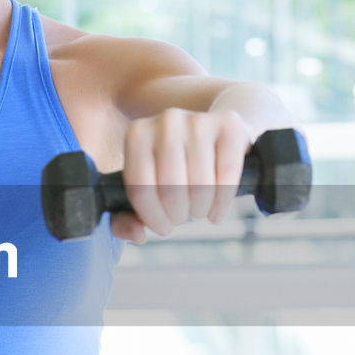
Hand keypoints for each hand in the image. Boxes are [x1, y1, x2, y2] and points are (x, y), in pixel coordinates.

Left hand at [109, 108, 254, 243]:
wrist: (212, 135)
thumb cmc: (173, 169)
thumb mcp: (144, 188)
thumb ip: (125, 219)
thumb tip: (138, 234)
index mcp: (137, 134)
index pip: (140, 188)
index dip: (152, 217)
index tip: (162, 227)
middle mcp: (166, 121)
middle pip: (171, 187)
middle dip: (178, 214)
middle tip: (182, 217)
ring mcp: (198, 120)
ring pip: (200, 184)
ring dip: (200, 209)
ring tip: (198, 210)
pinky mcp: (229, 124)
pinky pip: (227, 175)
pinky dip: (222, 202)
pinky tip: (216, 210)